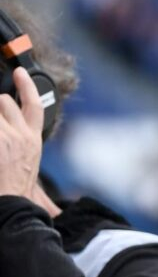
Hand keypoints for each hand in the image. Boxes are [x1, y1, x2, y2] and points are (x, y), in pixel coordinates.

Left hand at [0, 67, 45, 198]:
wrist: (10, 205)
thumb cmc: (16, 193)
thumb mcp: (30, 172)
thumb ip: (26, 154)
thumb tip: (34, 166)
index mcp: (33, 140)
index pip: (34, 105)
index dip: (27, 85)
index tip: (19, 72)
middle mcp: (21, 135)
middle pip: (4, 101)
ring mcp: (4, 137)